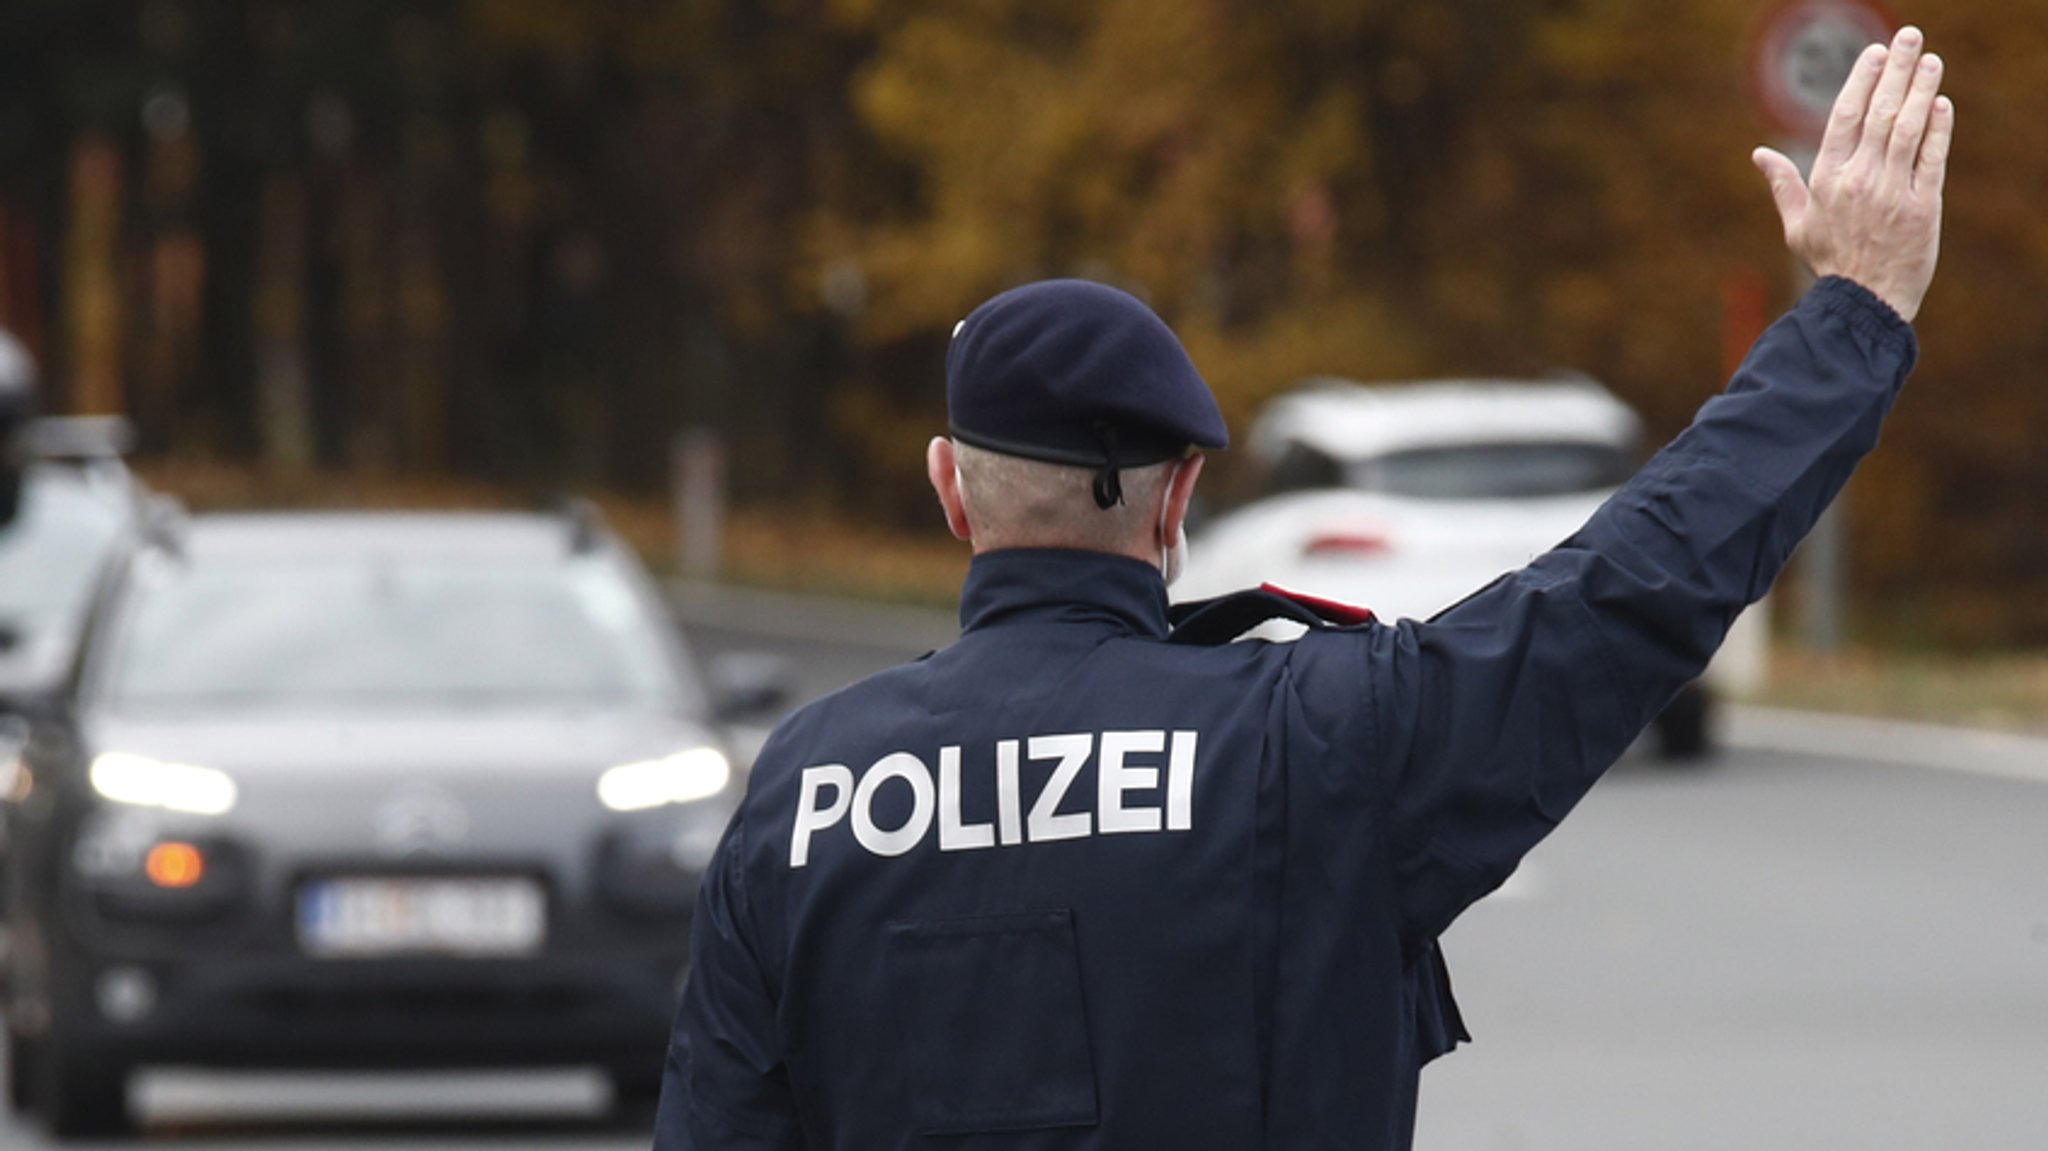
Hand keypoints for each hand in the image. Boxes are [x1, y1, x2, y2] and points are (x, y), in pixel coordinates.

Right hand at [1752, 26, 1953, 322]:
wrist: (1863, 302)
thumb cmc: (1829, 264)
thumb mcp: (1797, 225)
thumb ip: (1783, 185)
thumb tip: (1759, 155)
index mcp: (1826, 180)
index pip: (1844, 117)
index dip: (1861, 81)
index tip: (1875, 54)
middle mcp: (1858, 180)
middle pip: (1879, 113)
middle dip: (1896, 71)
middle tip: (1909, 39)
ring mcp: (1891, 191)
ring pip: (1908, 128)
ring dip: (1922, 90)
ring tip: (1931, 62)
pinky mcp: (1922, 206)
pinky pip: (1931, 158)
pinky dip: (1937, 129)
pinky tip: (1941, 104)